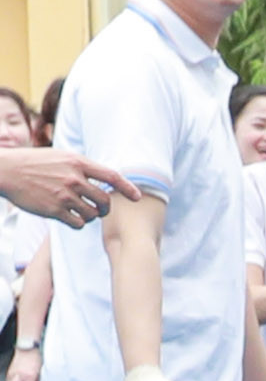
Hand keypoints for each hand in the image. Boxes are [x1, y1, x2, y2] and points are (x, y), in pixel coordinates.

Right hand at [0, 146, 129, 225]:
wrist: (7, 171)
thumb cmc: (34, 163)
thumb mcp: (61, 156)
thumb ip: (82, 167)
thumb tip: (104, 177)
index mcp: (78, 163)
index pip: (112, 176)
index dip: (128, 188)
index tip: (137, 198)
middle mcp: (74, 179)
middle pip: (105, 201)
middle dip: (105, 209)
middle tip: (99, 210)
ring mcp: (64, 195)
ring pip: (92, 214)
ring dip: (90, 216)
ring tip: (81, 212)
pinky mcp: (54, 209)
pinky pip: (78, 223)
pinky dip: (78, 223)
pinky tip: (71, 218)